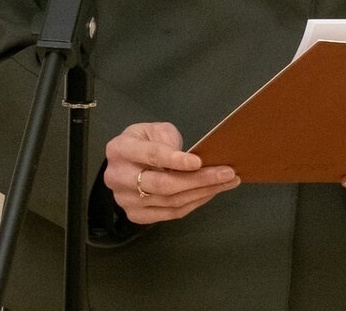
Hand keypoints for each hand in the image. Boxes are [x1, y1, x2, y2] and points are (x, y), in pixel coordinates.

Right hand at [103, 122, 239, 224]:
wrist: (125, 163)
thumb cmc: (144, 141)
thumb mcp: (154, 129)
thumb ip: (168, 139)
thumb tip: (192, 159)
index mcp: (120, 149)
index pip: (151, 156)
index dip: (175, 160)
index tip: (199, 162)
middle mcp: (119, 177)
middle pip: (163, 184)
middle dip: (199, 180)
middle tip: (226, 173)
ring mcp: (125, 200)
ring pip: (170, 201)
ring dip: (203, 192)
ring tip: (226, 182)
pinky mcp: (136, 215)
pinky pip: (171, 213)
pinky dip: (194, 203)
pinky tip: (210, 193)